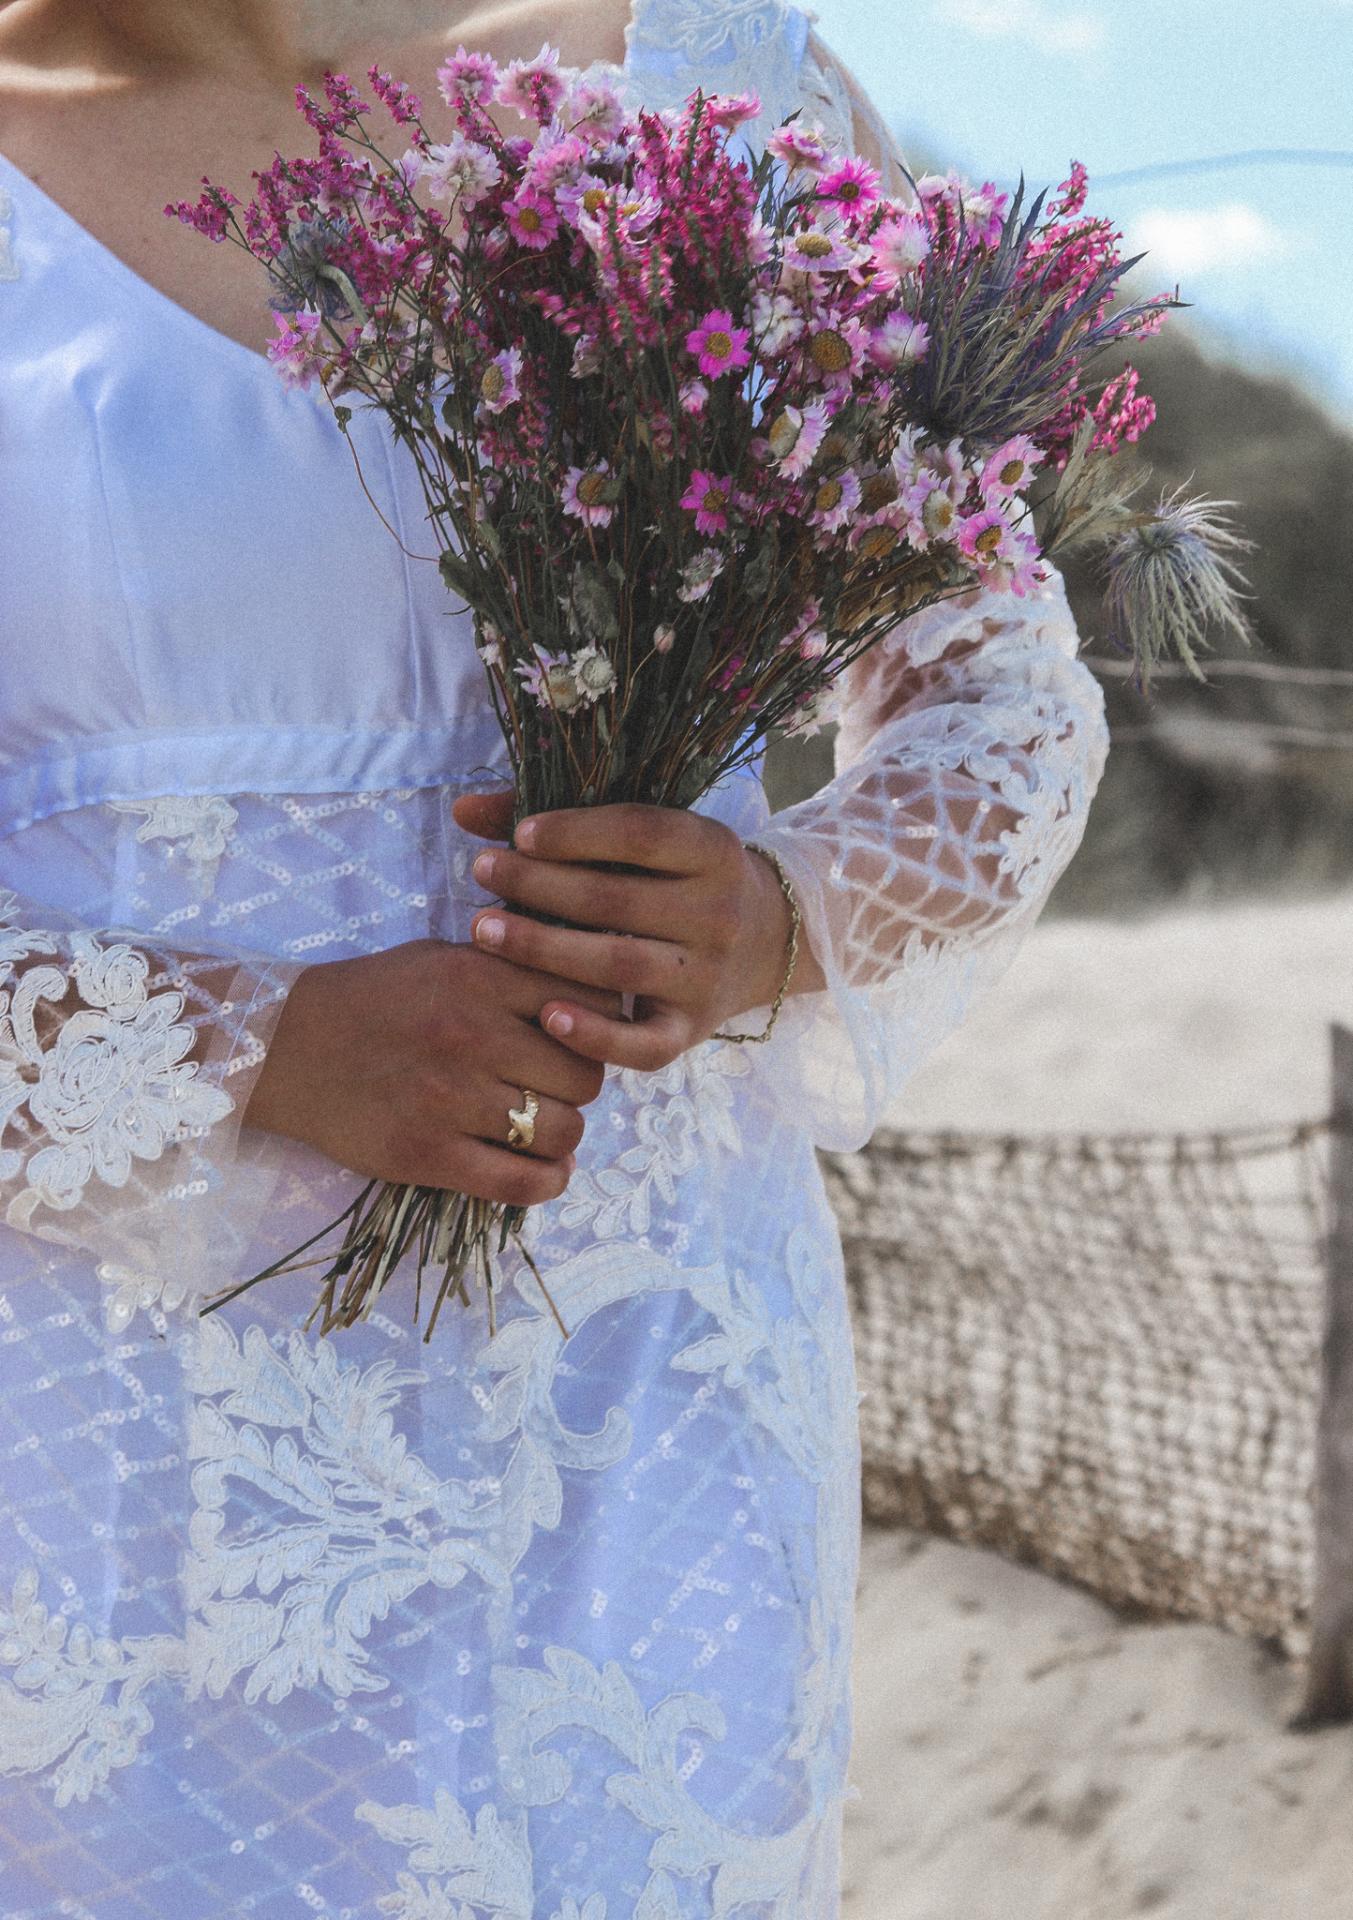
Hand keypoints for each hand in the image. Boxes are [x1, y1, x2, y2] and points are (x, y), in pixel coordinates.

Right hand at [243, 938, 617, 1207]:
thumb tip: (593, 998)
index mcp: (480, 976)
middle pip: (585, 1077)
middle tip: (554, 1087)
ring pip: (562, 1132)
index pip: (592, 1007)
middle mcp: (471, 1034)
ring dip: (562, 1136)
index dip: (598, 1027)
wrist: (286, 1046)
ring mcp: (449, 1099)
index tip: (580, 1038)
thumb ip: (515, 968)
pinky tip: (543, 1171)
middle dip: (579, 1086)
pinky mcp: (426, 1155)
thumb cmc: (375, 998)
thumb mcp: (444, 956)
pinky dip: (547, 1183)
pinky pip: (521, 1183)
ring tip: (541, 1127)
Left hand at [451, 792, 821, 1073]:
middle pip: (618, 901)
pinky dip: (596, 1035)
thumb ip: (559, 821)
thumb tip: (463, 809)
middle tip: (482, 873)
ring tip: (483, 930)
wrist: (764, 942)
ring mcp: (706, 977)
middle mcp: (718, 913)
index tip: (520, 833)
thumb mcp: (644, 839)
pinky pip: (644, 1045)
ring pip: (620, 966)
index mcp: (713, 850)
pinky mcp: (691, 1031)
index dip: (578, 832)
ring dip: (545, 949)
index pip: (644, 833)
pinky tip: (545, 1016)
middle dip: (540, 886)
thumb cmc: (676, 878)